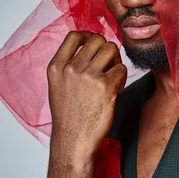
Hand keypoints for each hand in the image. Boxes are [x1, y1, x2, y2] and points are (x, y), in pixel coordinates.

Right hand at [47, 31, 126, 165]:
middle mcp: (71, 68)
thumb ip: (69, 65)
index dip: (88, 36)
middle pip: (97, 40)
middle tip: (108, 65)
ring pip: (111, 50)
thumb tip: (89, 44)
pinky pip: (121, 68)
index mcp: (56, 67)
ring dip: (115, 61)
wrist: (73, 141)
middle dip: (106, 49)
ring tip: (112, 77)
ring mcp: (88, 76)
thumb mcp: (58, 86)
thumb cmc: (69, 116)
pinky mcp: (105, 86)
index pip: (73, 35)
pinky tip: (115, 90)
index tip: (95, 46)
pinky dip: (122, 78)